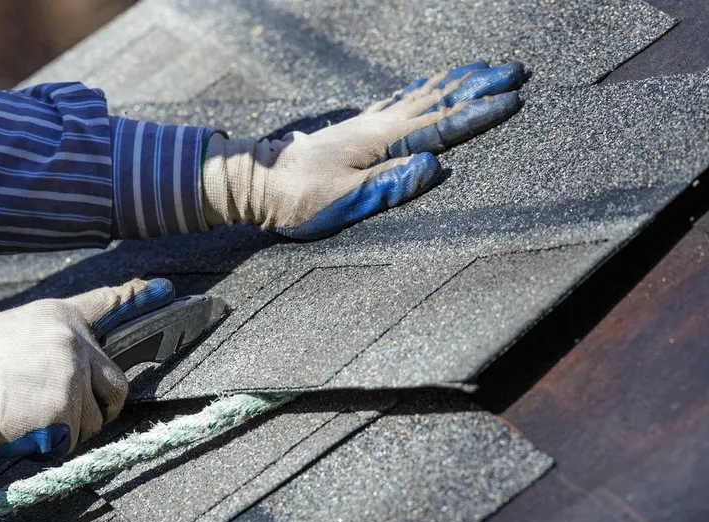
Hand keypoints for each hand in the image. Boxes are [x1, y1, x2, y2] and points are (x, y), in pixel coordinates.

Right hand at [0, 278, 175, 466]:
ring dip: (77, 425)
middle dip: (104, 403)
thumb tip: (74, 353)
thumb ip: (51, 336)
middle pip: (117, 381)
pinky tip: (32, 429)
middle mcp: (73, 342)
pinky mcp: (66, 408)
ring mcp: (72, 376)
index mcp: (59, 316)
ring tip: (39, 418)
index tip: (164, 289)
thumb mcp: (14, 328)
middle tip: (77, 411)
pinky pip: (77, 436)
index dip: (138, 296)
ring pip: (97, 415)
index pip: (108, 302)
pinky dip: (59, 442)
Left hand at [201, 61, 525, 239]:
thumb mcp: (344, 200)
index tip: (514, 99)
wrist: (258, 182)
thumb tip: (433, 168)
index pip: (441, 125)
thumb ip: (389, 184)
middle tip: (516, 70)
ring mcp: (366, 123)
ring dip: (455, 82)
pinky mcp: (355, 129)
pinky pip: (398, 101)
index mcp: (381, 142)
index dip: (479, 113)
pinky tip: (426, 86)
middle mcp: (377, 125)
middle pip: (438, 100)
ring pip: (420, 95)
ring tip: (483, 69)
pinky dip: (421, 89)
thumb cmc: (299, 198)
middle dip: (479, 85)